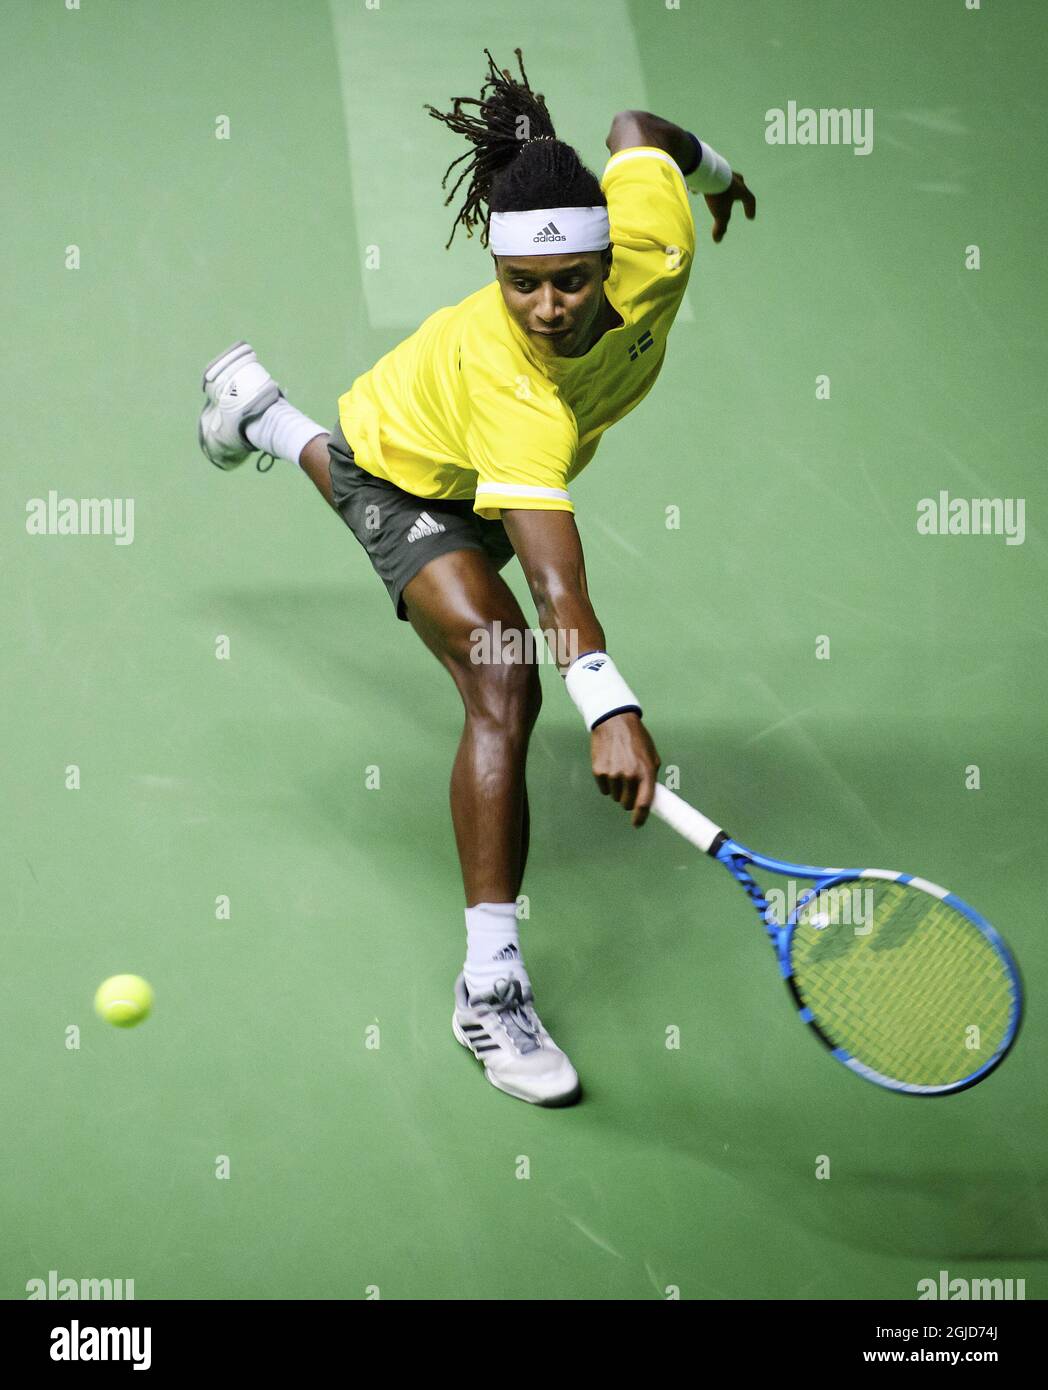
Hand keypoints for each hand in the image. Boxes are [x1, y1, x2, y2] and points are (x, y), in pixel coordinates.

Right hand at [591, 711, 660, 826]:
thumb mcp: (652, 756)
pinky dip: (607, 784)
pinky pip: (604, 789)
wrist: (614, 722)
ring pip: (614, 797)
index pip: (644, 803)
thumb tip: (650, 799)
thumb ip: (651, 778)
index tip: (637, 824)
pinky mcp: (599, 771)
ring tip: (620, 771)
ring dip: (618, 790)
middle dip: (629, 799)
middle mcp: (629, 775)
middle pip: (627, 803)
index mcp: (646, 772)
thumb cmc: (637, 739)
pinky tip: (610, 768)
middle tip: (629, 786)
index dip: (640, 818)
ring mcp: (613, 774)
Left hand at [704, 170, 756, 243]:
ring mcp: (722, 171)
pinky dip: (706, 186)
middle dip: (739, 194)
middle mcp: (733, 178)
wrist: (705, 171)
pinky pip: (709, 179)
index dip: (750, 209)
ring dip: (722, 189)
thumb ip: (720, 227)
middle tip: (738, 199)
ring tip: (716, 196)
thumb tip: (718, 240)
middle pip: (740, 186)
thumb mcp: (720, 213)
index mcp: (740, 189)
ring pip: (724, 181)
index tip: (749, 217)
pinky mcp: (709, 168)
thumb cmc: (717, 193)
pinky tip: (697, 189)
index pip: (749, 200)